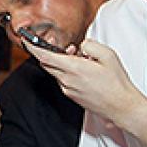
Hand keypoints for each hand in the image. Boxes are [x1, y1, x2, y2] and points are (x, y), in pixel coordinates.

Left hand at [25, 39, 144, 128]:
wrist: (120, 106)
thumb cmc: (116, 83)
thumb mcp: (108, 56)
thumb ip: (90, 46)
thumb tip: (80, 46)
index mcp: (74, 69)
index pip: (45, 57)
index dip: (33, 47)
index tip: (26, 40)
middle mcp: (66, 80)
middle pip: (47, 64)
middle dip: (53, 53)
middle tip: (69, 48)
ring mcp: (67, 89)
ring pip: (55, 71)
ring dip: (62, 62)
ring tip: (81, 59)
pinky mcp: (70, 95)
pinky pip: (62, 79)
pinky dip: (67, 71)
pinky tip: (82, 71)